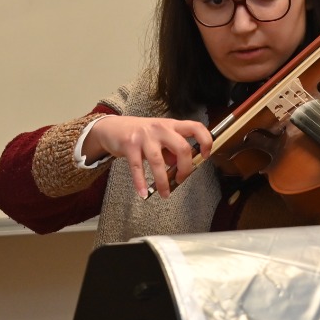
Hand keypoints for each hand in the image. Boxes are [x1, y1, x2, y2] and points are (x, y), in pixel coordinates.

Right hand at [84, 115, 213, 198]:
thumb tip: (182, 166)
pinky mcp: (129, 144)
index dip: (205, 141)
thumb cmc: (140, 134)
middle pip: (182, 147)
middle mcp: (160, 128)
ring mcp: (144, 136)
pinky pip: (137, 167)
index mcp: (172, 125)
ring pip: (158, 161)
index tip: (206, 155)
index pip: (195, 128)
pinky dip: (140, 182)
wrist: (112, 127)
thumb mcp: (160, 138)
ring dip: (163, 181)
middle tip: (182, 179)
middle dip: (185, 168)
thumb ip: (172, 151)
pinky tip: (143, 193)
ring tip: (165, 194)